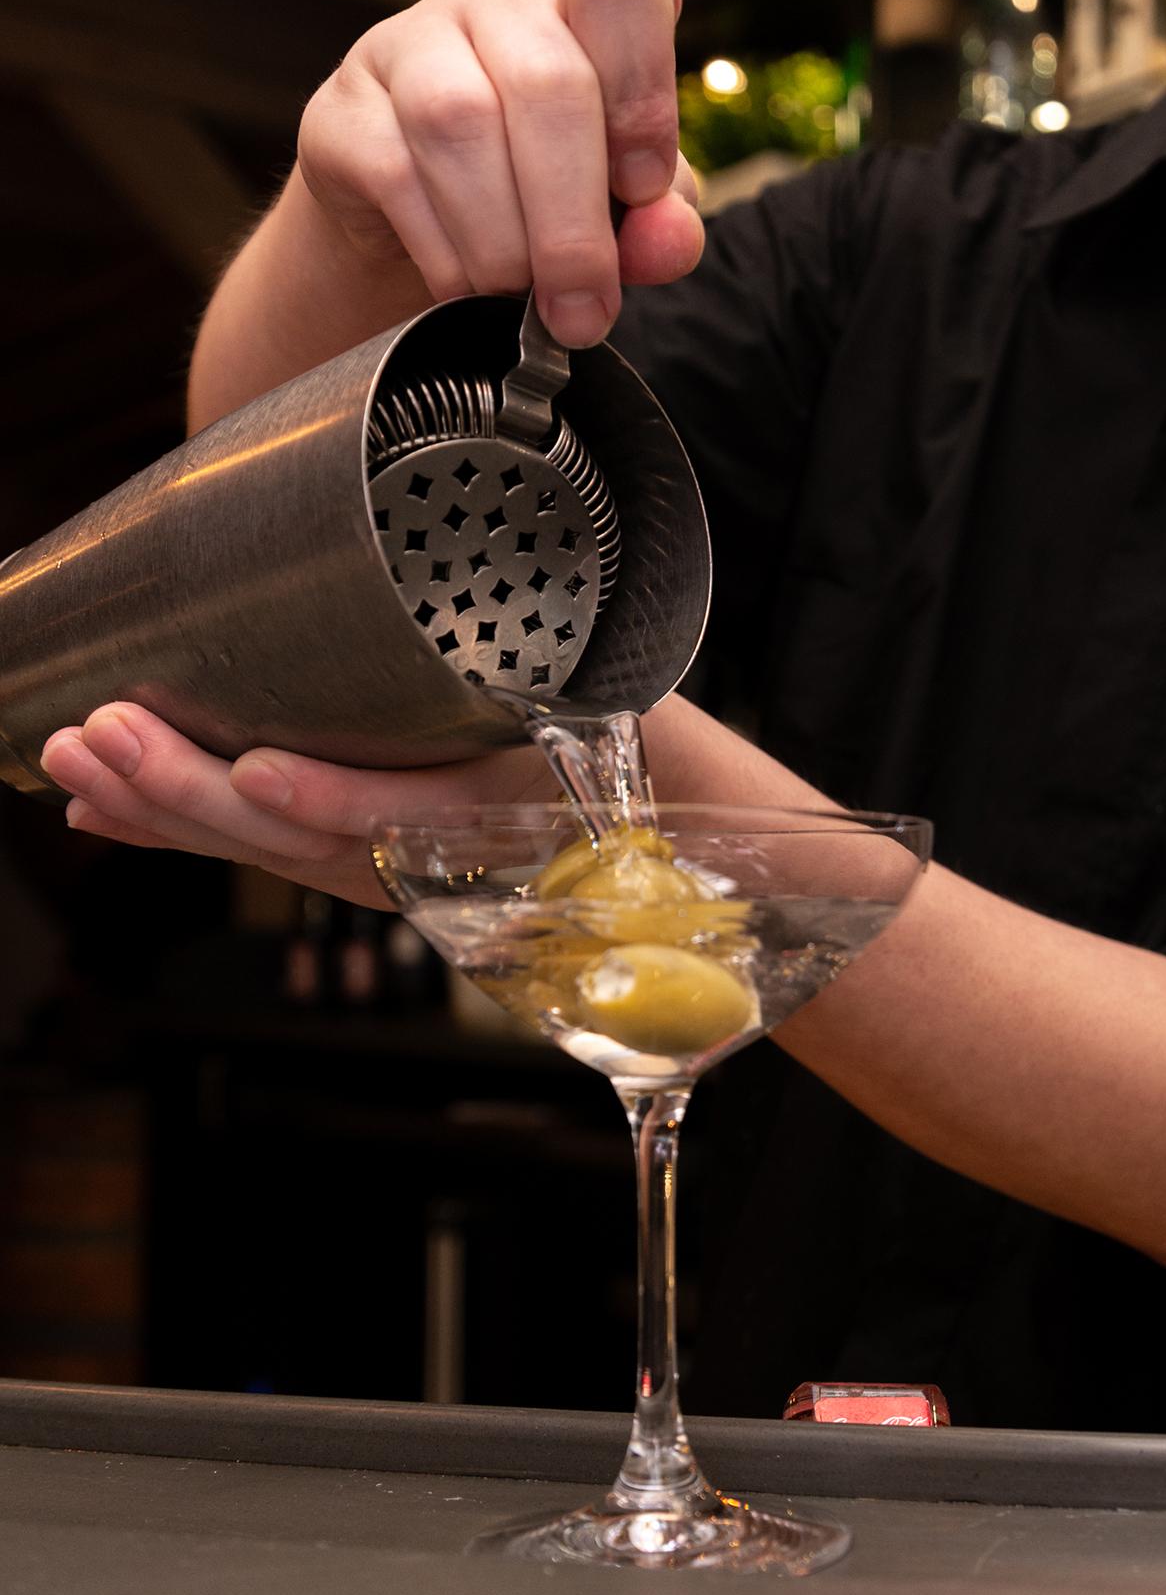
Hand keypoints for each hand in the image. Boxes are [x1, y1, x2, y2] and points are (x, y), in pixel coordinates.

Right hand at [39, 704, 556, 908]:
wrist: (669, 774)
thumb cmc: (542, 761)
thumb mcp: (411, 770)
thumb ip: (312, 775)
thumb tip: (219, 752)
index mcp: (365, 845)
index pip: (239, 837)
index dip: (147, 820)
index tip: (68, 789)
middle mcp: (395, 855)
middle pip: (256, 839)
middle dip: (152, 791)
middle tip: (68, 742)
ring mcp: (442, 836)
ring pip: (306, 834)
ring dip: (204, 789)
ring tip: (120, 740)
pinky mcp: (504, 804)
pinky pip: (405, 814)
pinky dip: (328, 799)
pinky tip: (263, 773)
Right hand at [296, 0, 702, 346]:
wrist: (413, 237)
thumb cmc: (536, 202)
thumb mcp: (618, 212)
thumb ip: (658, 222)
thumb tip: (669, 243)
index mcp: (578, 4)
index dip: (642, 92)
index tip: (644, 190)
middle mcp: (492, 1)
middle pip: (546, 83)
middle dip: (572, 224)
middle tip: (581, 309)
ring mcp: (406, 45)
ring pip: (461, 124)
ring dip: (502, 242)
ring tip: (517, 299)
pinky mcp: (341, 108)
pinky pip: (394, 173)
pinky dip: (443, 252)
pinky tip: (461, 288)